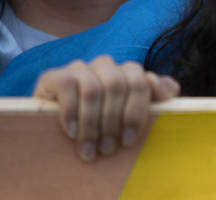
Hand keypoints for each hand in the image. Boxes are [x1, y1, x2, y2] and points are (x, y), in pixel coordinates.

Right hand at [33, 56, 179, 161]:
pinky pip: (67, 86)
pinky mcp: (55, 75)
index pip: (141, 83)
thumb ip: (156, 98)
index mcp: (128, 72)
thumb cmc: (103, 123)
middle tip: (107, 150)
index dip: (136, 112)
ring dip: (91, 124)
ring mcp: (80, 68)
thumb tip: (160, 88)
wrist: (56, 127)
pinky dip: (71, 112)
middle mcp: (106, 65)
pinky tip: (72, 133)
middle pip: (117, 86)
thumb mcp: (130, 114)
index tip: (128, 141)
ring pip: (93, 89)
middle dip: (112, 122)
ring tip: (89, 149)